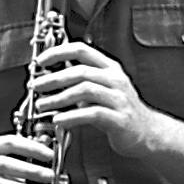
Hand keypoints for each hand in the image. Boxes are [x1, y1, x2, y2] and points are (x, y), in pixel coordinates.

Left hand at [20, 37, 150, 156]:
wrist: (148, 133)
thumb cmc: (121, 111)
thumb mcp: (103, 90)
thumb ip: (82, 81)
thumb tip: (51, 76)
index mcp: (110, 69)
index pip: (82, 50)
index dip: (58, 52)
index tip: (41, 61)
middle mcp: (115, 80)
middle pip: (80, 71)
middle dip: (53, 78)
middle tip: (36, 86)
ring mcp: (119, 99)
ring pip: (84, 90)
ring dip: (58, 98)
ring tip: (42, 105)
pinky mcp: (119, 119)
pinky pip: (92, 114)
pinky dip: (71, 116)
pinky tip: (59, 120)